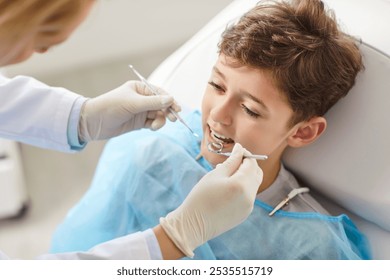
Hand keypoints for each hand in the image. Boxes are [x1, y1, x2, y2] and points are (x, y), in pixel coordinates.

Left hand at [78, 80, 179, 141]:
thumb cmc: (111, 107)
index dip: (170, 100)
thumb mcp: (133, 103)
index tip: (177, 109)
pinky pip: (153, 123)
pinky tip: (152, 128)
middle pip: (161, 105)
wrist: (94, 122)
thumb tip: (171, 99)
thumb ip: (153, 102)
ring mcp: (141, 111)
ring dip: (160, 120)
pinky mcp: (139, 122)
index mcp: (140, 88)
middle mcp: (142, 98)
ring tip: (155, 126)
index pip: (160, 93)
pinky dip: (155, 125)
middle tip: (173, 119)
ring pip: (158, 115)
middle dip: (168, 111)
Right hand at [159, 143, 262, 257]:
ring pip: (253, 184)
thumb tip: (240, 148)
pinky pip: (248, 195)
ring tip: (226, 174)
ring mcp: (249, 206)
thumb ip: (232, 160)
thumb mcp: (216, 174)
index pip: (251, 163)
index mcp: (242, 184)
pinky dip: (242, 187)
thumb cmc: (201, 197)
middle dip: (248, 164)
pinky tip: (227, 187)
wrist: (194, 224)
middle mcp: (249, 196)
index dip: (245, 154)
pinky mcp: (245, 213)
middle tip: (233, 161)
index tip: (236, 150)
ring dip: (244, 176)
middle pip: (256, 173)